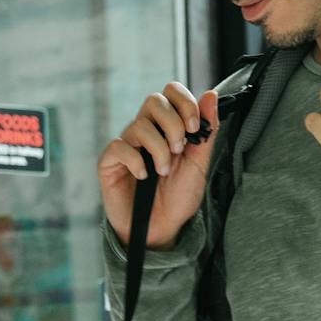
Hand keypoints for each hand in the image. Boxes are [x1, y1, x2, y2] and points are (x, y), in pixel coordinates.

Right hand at [99, 84, 220, 248]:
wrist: (161, 228)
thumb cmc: (178, 197)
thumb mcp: (199, 164)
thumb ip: (206, 131)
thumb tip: (211, 95)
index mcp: (167, 126)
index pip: (171, 92)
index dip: (184, 102)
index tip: (194, 128)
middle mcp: (145, 130)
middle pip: (153, 100)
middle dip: (173, 124)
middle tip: (180, 149)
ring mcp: (126, 144)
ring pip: (139, 125)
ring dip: (159, 149)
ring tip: (163, 171)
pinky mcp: (109, 162)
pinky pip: (119, 147)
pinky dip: (136, 161)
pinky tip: (144, 176)